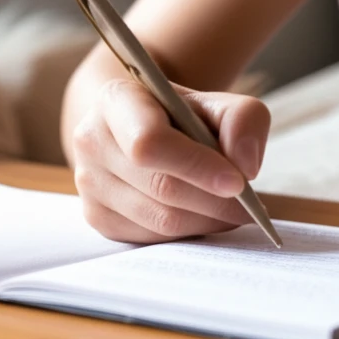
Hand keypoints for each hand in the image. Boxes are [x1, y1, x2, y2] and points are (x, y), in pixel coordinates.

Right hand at [71, 77, 268, 242]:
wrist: (139, 125)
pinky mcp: (97, 217)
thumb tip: (245, 167)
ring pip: (160, 220)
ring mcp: (88, 183)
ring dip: (206, 220)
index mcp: (115, 100)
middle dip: (214, 201)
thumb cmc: (180, 114)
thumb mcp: (216, 102)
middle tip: (250, 205)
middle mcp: (91, 140)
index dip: (196, 166)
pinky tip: (202, 214)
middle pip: (160, 187)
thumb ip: (242, 121)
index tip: (238, 181)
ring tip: (232, 209)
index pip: (150, 142)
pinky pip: (152, 239)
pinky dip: (188, 232)